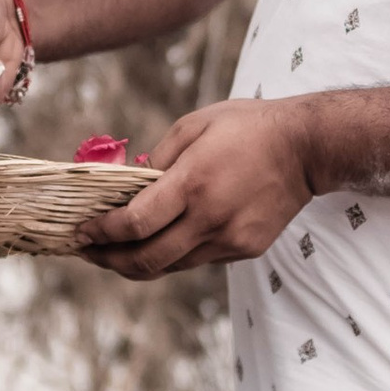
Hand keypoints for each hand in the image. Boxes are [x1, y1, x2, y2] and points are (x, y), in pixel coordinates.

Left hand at [83, 98, 317, 276]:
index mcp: (193, 182)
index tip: (83, 230)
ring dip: (138, 262)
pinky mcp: (245, 249)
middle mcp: (210, 218)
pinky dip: (174, 253)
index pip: (135, 224)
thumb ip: (157, 157)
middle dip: (109, 261)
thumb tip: (126, 185)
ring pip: (172, 266)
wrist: (306, 148)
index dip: (102, 233)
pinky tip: (162, 240)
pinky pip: (198, 260)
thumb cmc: (247, 127)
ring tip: (115, 252)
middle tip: (87, 252)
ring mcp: (230, 239)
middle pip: (147, 260)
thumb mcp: (194, 124)